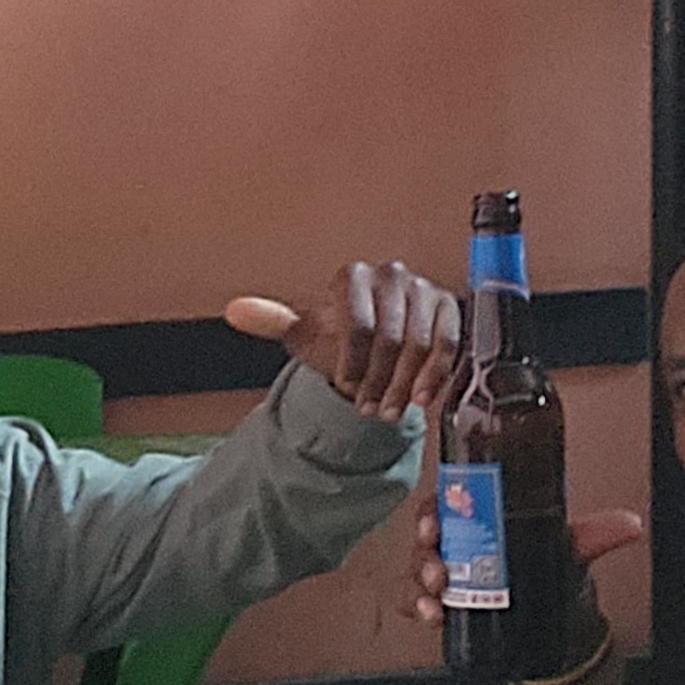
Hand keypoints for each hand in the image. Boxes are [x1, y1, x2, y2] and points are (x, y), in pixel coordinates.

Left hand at [222, 263, 461, 419]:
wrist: (373, 343)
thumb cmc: (339, 337)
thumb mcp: (305, 333)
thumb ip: (272, 321)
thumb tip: (235, 310)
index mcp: (353, 276)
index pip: (358, 323)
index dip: (353, 362)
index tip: (346, 385)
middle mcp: (392, 275)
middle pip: (391, 338)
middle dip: (379, 380)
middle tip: (370, 407)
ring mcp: (424, 290)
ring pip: (420, 343)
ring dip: (405, 384)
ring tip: (390, 409)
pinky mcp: (449, 308)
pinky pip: (448, 343)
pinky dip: (436, 374)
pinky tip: (422, 397)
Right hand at [404, 486, 645, 624]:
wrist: (556, 616)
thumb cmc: (553, 565)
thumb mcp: (572, 547)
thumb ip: (597, 534)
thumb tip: (631, 525)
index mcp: (483, 514)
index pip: (448, 501)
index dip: (432, 508)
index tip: (433, 520)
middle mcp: (461, 540)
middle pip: (428, 534)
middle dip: (424, 548)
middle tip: (438, 562)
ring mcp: (451, 572)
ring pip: (419, 567)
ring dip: (420, 578)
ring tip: (437, 592)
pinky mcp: (448, 603)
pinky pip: (418, 601)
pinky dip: (418, 606)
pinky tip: (431, 615)